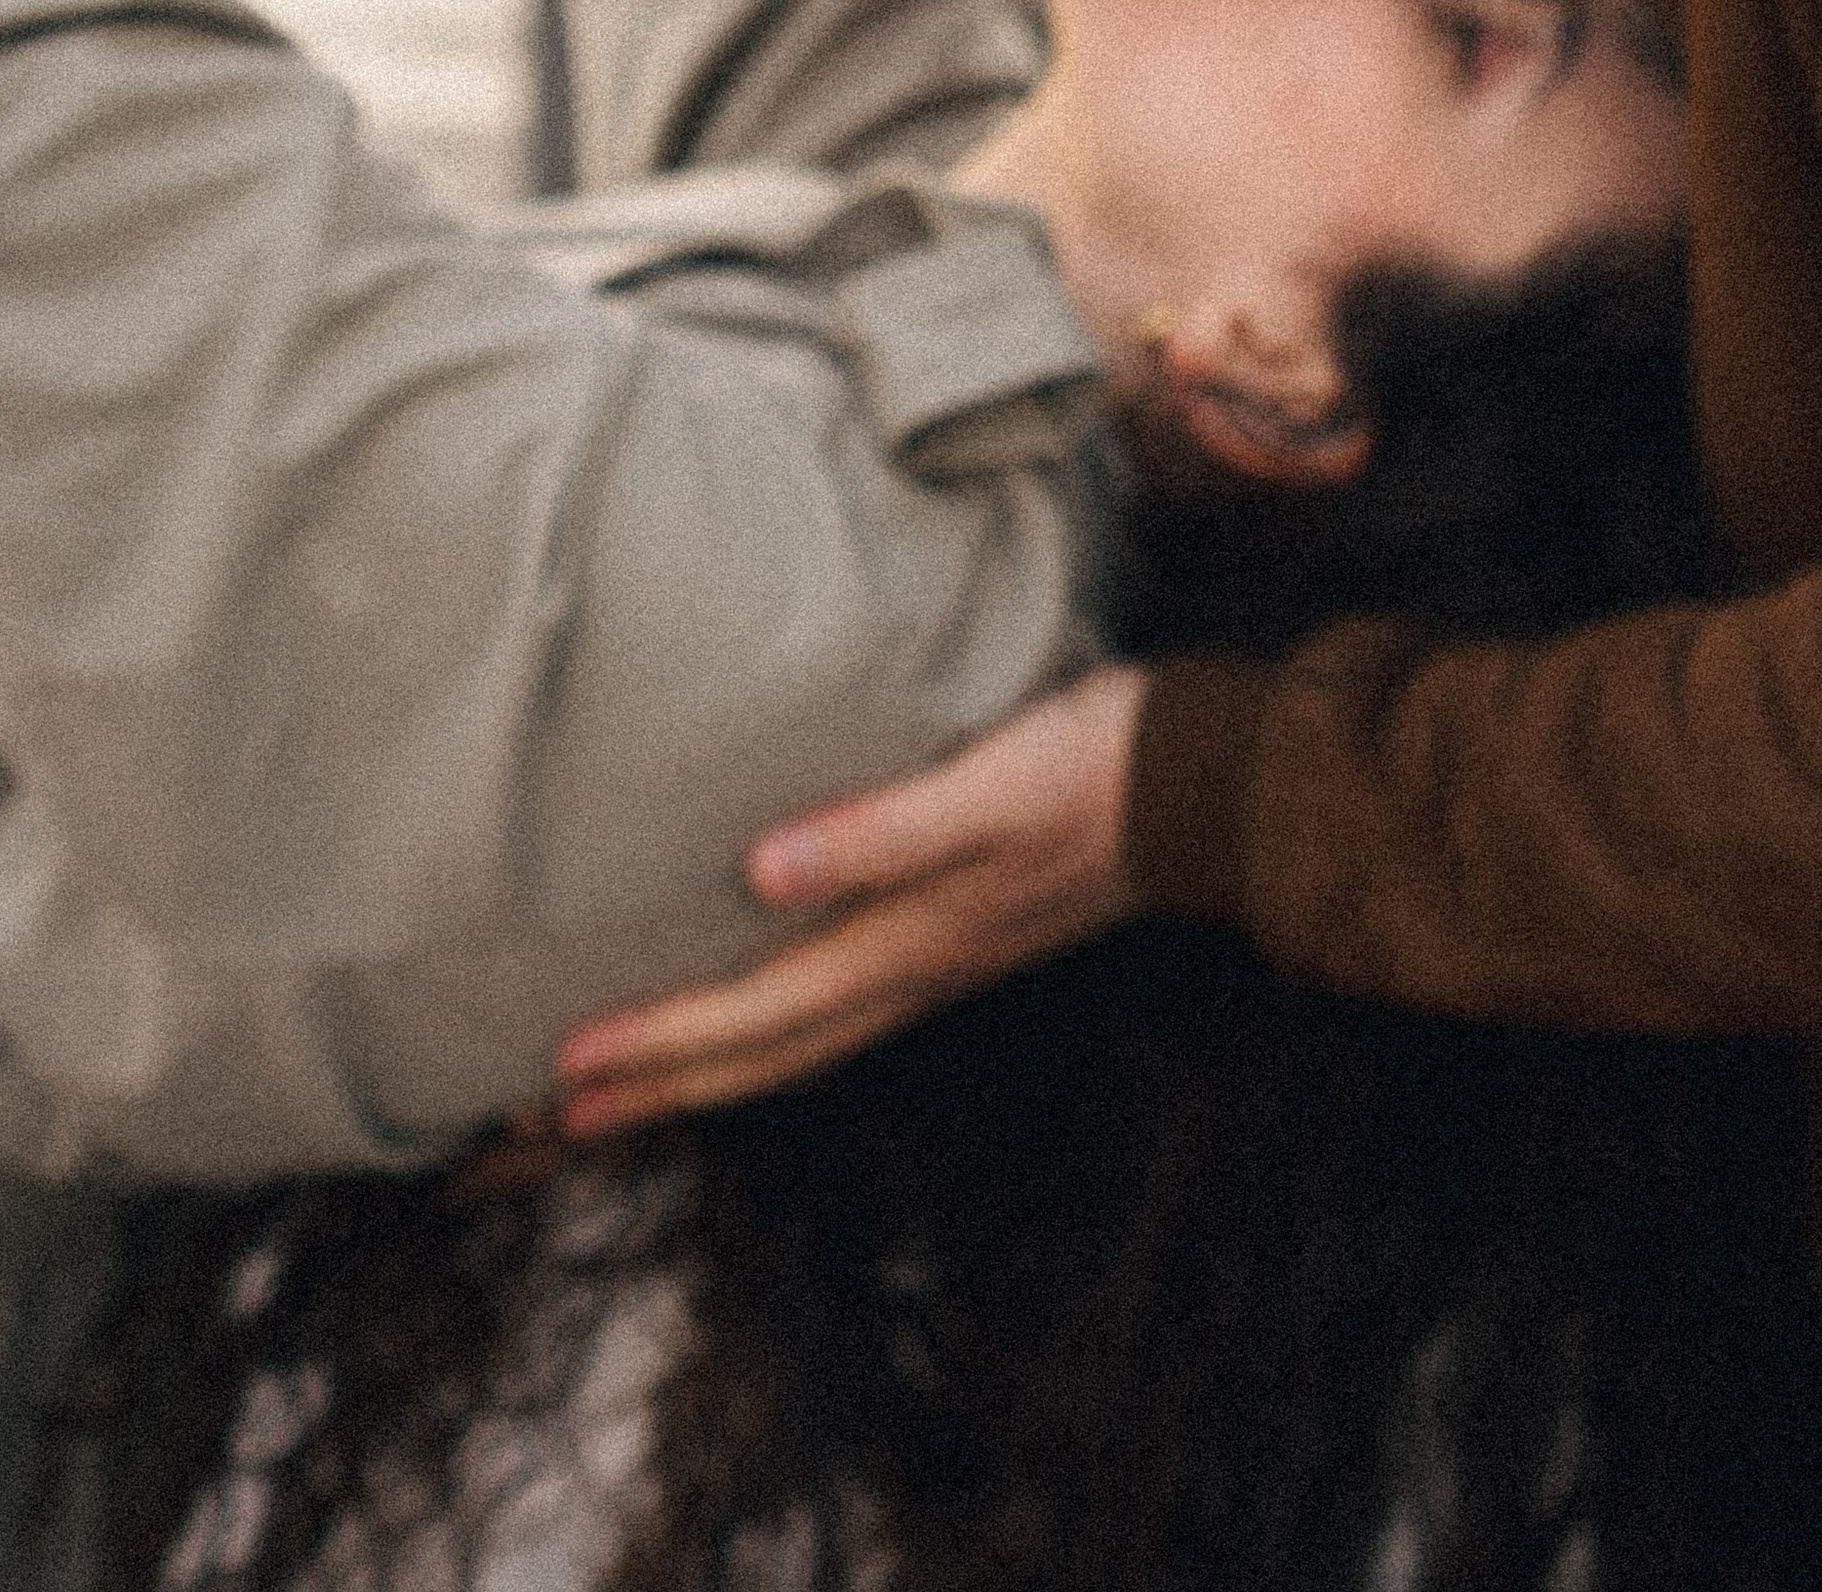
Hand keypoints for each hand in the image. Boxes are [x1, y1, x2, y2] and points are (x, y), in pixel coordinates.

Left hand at [551, 664, 1145, 1132]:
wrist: (1206, 788)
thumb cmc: (1095, 769)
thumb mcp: (987, 786)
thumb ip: (881, 831)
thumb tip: (763, 871)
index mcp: (909, 943)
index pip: (757, 1014)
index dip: (659, 1042)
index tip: (564, 1066)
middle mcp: (914, 972)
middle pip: (764, 1057)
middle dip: (660, 1088)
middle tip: (551, 1116)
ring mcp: (939, 963)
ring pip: (797, 1045)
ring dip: (706, 1075)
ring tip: (630, 1090)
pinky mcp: (959, 934)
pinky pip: (834, 1011)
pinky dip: (771, 1035)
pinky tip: (756, 1013)